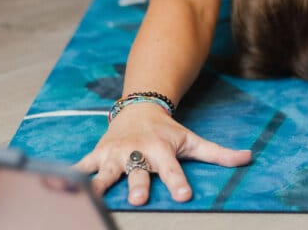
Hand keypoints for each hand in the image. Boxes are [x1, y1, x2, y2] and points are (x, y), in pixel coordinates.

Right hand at [73, 103, 251, 205]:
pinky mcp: (97, 155)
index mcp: (162, 151)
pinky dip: (69, 175)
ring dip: (100, 185)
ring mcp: (115, 154)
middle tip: (138, 198)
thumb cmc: (168, 131)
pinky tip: (58, 186)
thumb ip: (219, 154)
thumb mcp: (193, 140)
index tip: (184, 195)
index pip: (172, 169)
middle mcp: (137, 152)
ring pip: (106, 172)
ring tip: (92, 199)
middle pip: (137, 171)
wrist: (138, 108)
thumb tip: (249, 158)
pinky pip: (82, 167)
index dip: (178, 181)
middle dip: (137, 185)